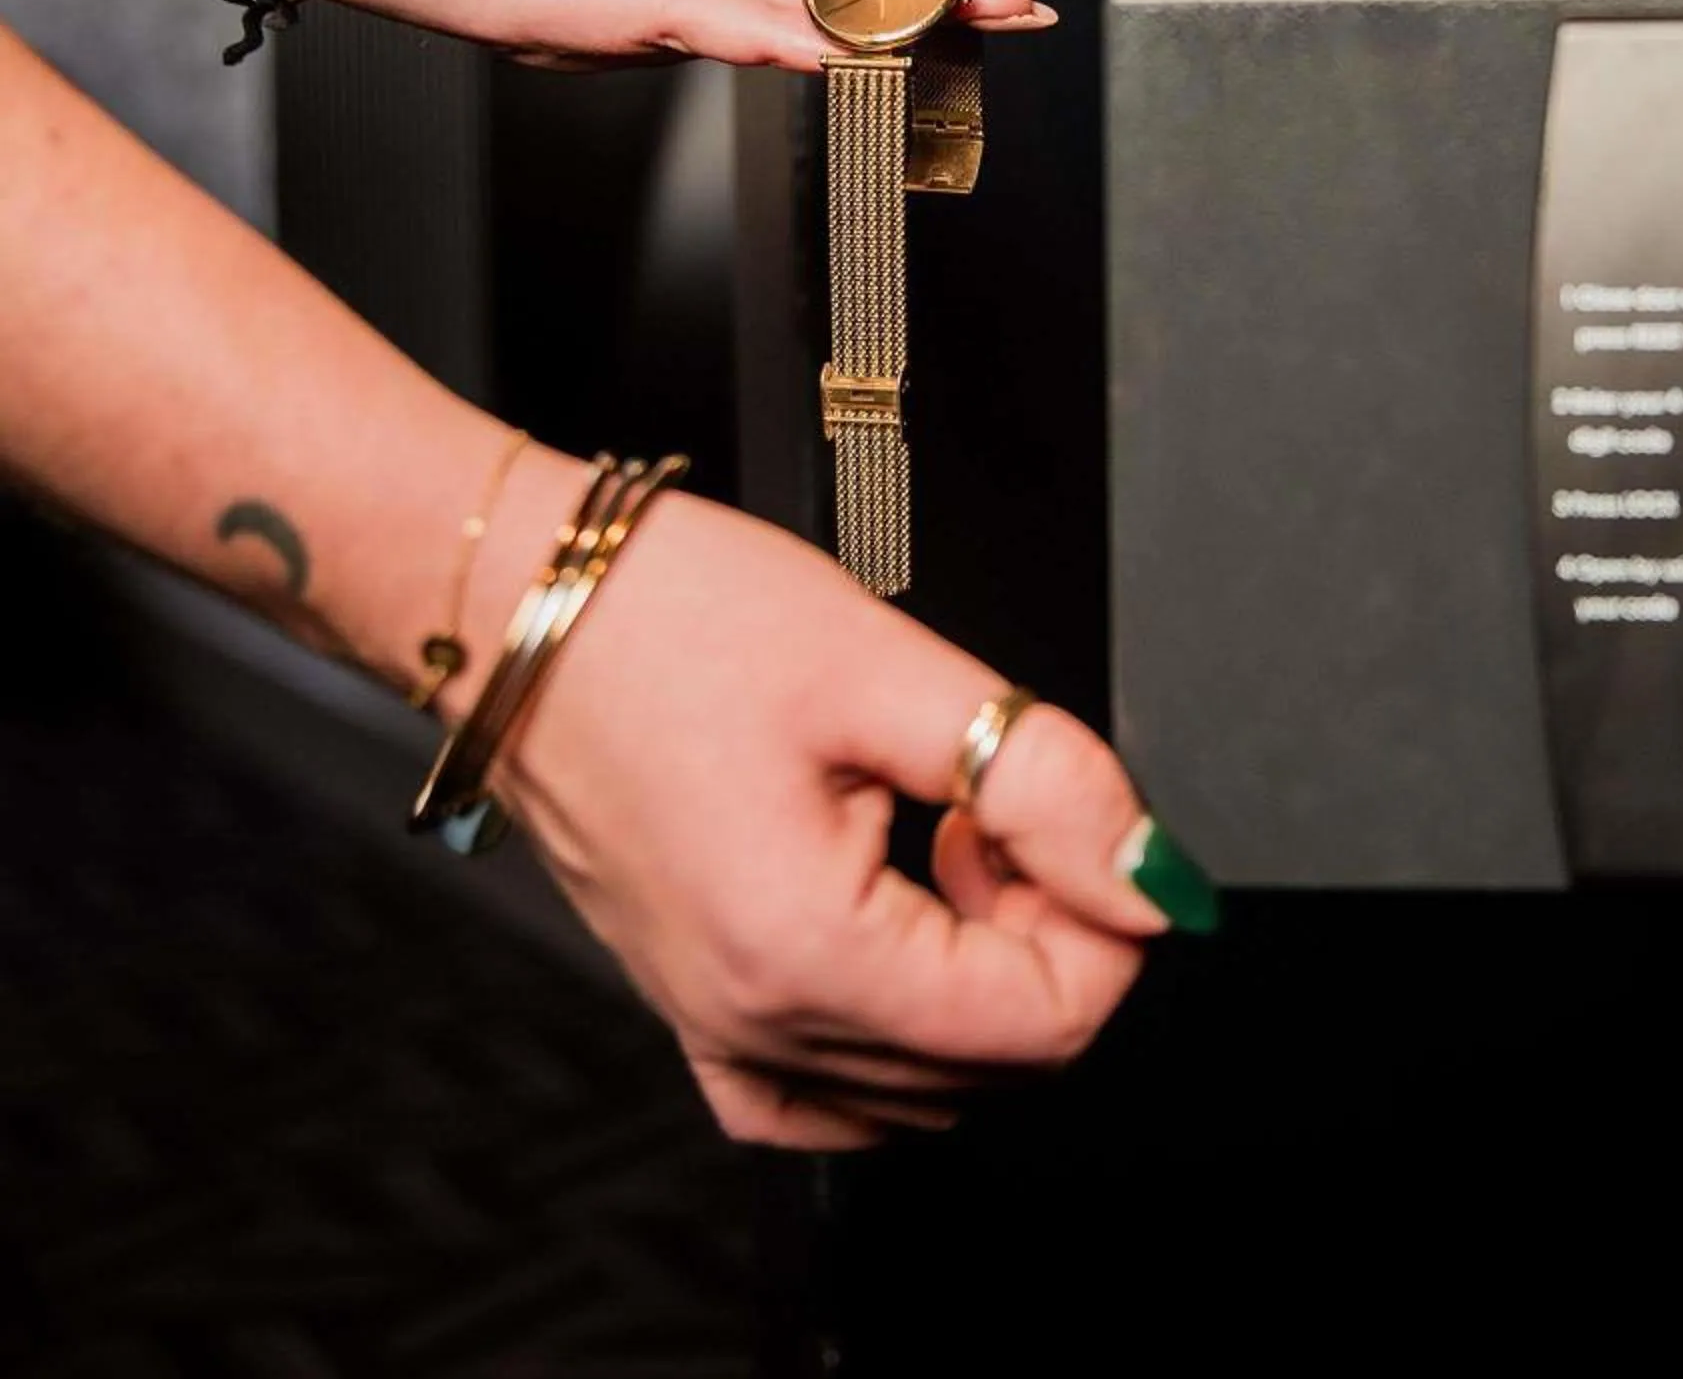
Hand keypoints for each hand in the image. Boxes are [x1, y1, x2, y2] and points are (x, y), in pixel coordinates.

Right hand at [496, 491, 1183, 1146]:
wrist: (518, 608)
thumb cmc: (666, 620)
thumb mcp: (889, 670)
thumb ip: (1042, 779)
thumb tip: (1149, 873)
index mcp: (805, 951)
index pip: (1047, 1024)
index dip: (1106, 920)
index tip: (1084, 824)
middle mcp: (755, 1019)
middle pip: (999, 1060)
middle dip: (1047, 931)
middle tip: (1003, 806)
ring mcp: (717, 1024)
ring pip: (931, 1079)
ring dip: (980, 966)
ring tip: (944, 832)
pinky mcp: (695, 1005)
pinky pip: (830, 1088)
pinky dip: (900, 1023)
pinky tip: (901, 919)